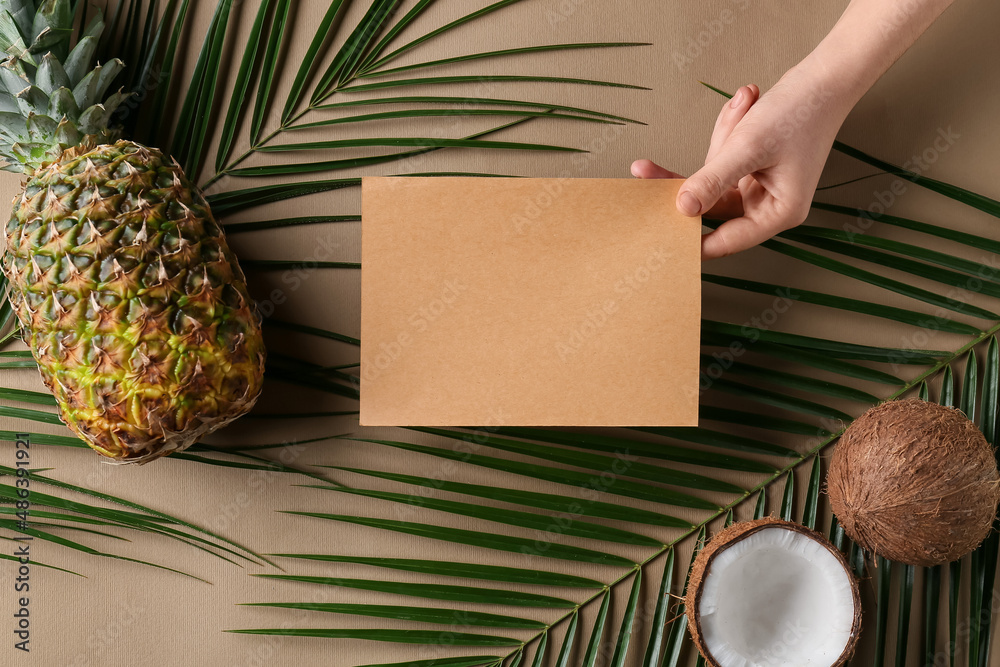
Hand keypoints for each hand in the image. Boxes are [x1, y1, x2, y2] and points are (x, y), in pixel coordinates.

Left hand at [633, 74, 849, 259]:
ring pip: (713, 177)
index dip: (689, 239)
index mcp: (778, 213)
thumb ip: (713, 180)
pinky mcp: (751, 167)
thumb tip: (682, 207)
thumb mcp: (748, 147)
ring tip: (743, 109)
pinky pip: (721, 158)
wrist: (825, 77)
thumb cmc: (799, 113)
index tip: (654, 236)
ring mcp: (759, 186)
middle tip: (644, 170)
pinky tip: (743, 105)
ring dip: (720, 141)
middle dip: (690, 177)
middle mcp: (769, 205)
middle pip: (710, 206)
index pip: (726, 239)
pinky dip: (726, 133)